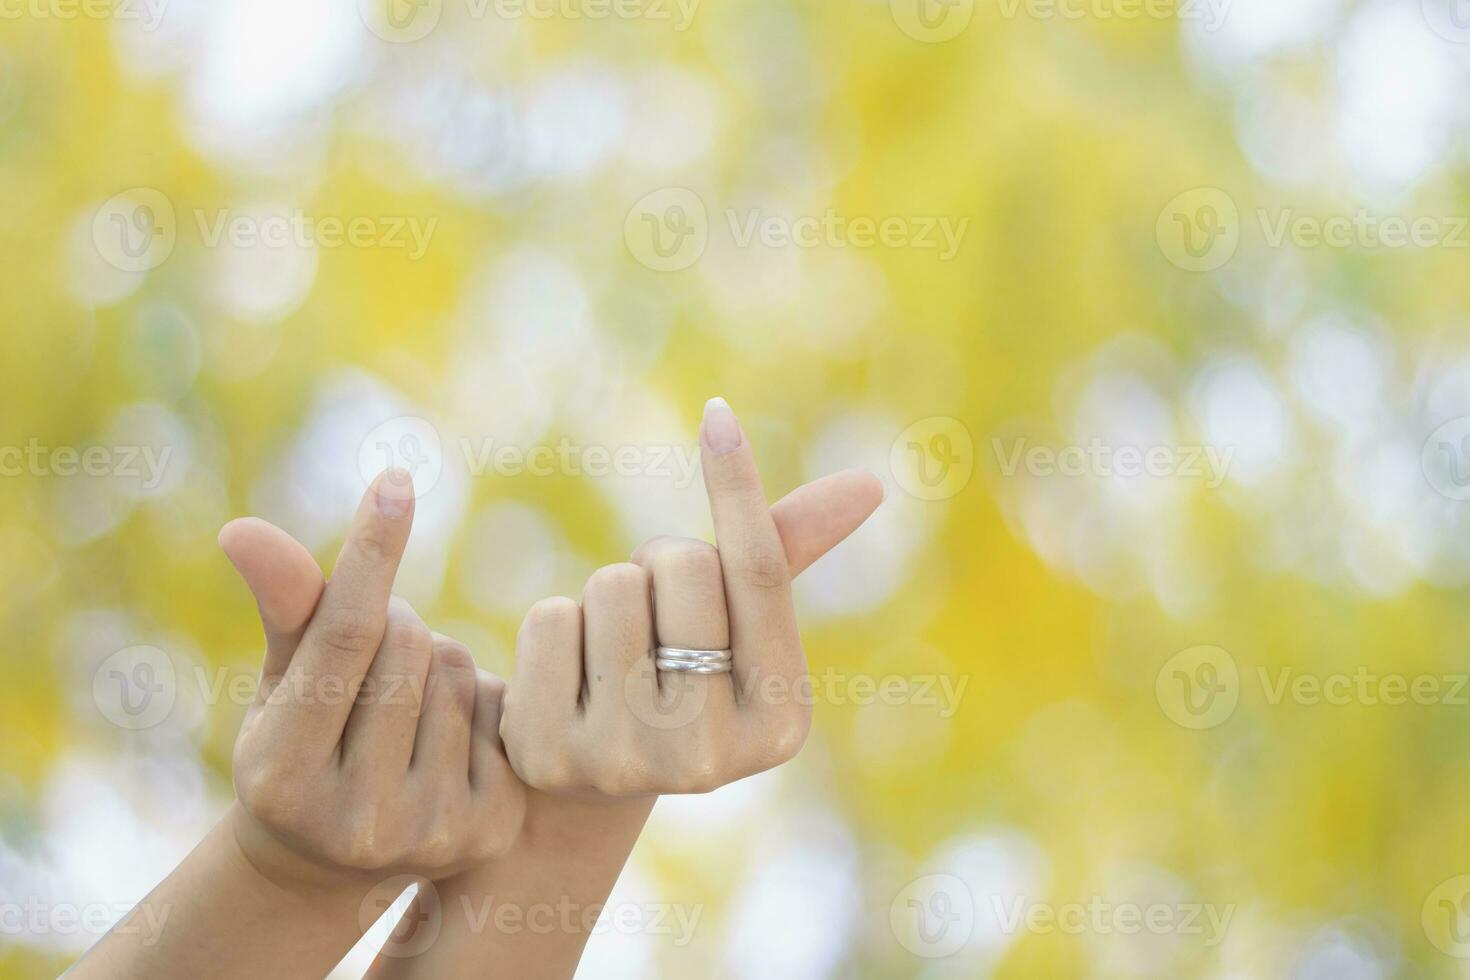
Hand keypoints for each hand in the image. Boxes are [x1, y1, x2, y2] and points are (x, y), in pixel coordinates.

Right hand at [221, 471, 525, 887]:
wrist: (337, 860)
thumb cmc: (300, 745)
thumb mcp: (281, 683)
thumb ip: (285, 609)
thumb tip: (241, 529)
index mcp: (281, 774)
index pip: (343, 636)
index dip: (370, 551)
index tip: (395, 481)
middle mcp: (353, 815)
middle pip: (409, 644)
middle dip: (395, 626)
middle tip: (372, 664)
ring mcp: (424, 831)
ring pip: (458, 670)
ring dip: (436, 662)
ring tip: (404, 707)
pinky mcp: (484, 830)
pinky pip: (498, 707)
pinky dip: (476, 700)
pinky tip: (447, 737)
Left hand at [500, 398, 881, 799]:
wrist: (580, 790)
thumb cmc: (673, 677)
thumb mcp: (734, 624)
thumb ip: (786, 552)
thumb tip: (869, 484)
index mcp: (780, 719)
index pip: (761, 574)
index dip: (738, 488)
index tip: (717, 415)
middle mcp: (714, 757)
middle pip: (682, 567)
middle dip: (658, 565)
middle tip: (652, 618)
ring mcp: (630, 762)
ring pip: (612, 586)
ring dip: (604, 598)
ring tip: (609, 654)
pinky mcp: (553, 755)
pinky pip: (549, 621)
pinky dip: (551, 631)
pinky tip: (563, 682)